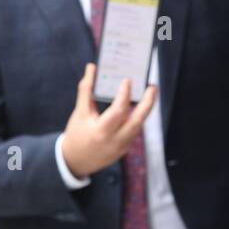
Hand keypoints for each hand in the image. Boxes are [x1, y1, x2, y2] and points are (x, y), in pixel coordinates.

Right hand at [61, 63, 156, 177]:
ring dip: (145, 108)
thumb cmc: (76, 133)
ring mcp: (122, 146)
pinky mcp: (125, 149)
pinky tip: (141, 105)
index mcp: (100, 131)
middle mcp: (114, 141)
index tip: (127, 80)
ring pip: (139, 125)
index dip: (124, 95)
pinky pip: (135, 130)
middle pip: (137, 120)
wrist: (75, 160)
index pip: (117, 111)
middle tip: (152, 87)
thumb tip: (91, 68)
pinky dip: (138, 117)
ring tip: (149, 92)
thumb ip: (86, 90)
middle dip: (148, 103)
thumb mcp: (79, 113)